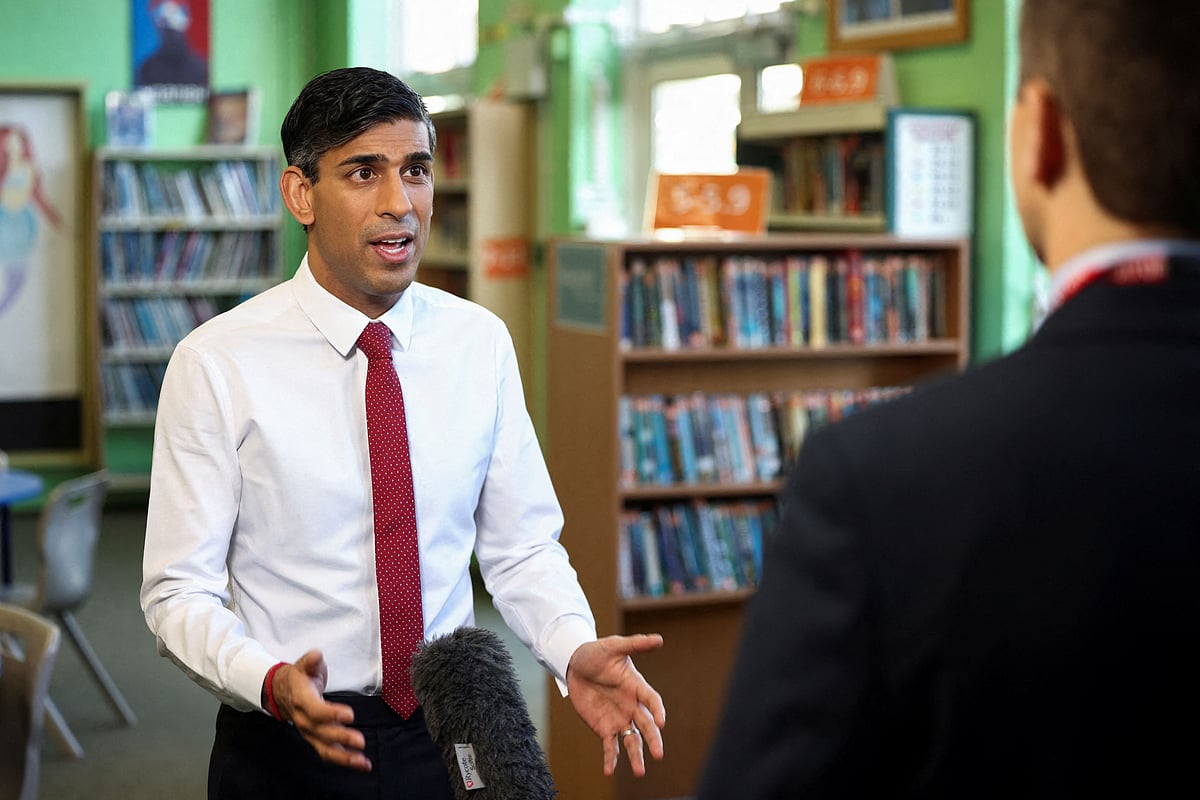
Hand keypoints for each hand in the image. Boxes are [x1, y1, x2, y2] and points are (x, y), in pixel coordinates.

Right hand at [268, 649, 371, 771]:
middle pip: (321, 732)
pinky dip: (344, 759)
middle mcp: (304, 719)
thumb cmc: (298, 678)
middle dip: (341, 738)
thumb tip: (316, 655)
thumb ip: (310, 661)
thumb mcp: (303, 665)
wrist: (281, 692)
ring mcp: (309, 732)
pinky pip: (329, 752)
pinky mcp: (316, 739)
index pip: (315, 710)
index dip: (331, 714)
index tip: (349, 715)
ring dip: (344, 757)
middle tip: (360, 741)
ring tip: (363, 763)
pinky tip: (361, 764)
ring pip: (325, 748)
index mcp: (301, 700)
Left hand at [565, 633, 665, 776]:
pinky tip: (609, 771)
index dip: (657, 710)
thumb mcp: (614, 646)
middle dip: (653, 740)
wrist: (575, 664)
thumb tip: (659, 639)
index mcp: (636, 686)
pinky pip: (610, 746)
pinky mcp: (604, 727)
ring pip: (632, 740)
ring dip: (636, 756)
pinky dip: (610, 758)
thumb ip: (635, 645)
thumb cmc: (597, 653)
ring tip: (640, 772)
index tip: (661, 722)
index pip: (652, 700)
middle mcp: (631, 706)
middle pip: (646, 725)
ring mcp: (619, 718)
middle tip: (658, 755)